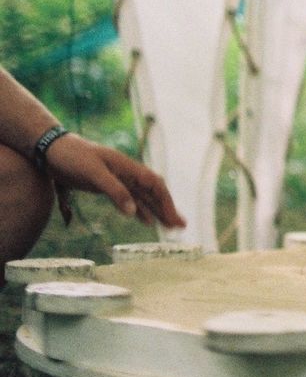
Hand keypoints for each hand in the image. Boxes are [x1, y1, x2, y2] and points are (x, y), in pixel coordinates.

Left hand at [44, 134, 185, 228]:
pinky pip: (130, 200)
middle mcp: (128, 174)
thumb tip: (132, 212)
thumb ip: (114, 191)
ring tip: (170, 226)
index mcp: (128, 167)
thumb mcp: (93, 173)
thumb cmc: (74, 157)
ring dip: (157, 211)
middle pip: (154, 192)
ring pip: (144, 198)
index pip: (155, 185)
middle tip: (181, 226)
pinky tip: (147, 221)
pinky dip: (140, 211)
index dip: (166, 201)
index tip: (174, 219)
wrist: (53, 150)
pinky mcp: (108, 186)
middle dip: (168, 208)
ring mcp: (119, 180)